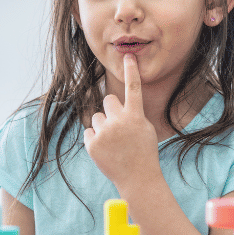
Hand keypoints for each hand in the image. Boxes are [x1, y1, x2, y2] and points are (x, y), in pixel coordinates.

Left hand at [83, 54, 159, 188]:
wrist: (137, 178)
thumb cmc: (143, 152)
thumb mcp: (144, 129)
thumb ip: (131, 114)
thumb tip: (113, 103)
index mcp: (136, 116)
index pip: (133, 88)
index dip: (131, 71)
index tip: (128, 56)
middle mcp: (120, 121)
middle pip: (108, 100)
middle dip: (111, 110)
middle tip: (118, 127)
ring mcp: (105, 132)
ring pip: (97, 117)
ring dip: (103, 127)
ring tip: (114, 143)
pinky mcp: (92, 144)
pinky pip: (89, 132)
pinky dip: (95, 140)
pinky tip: (106, 151)